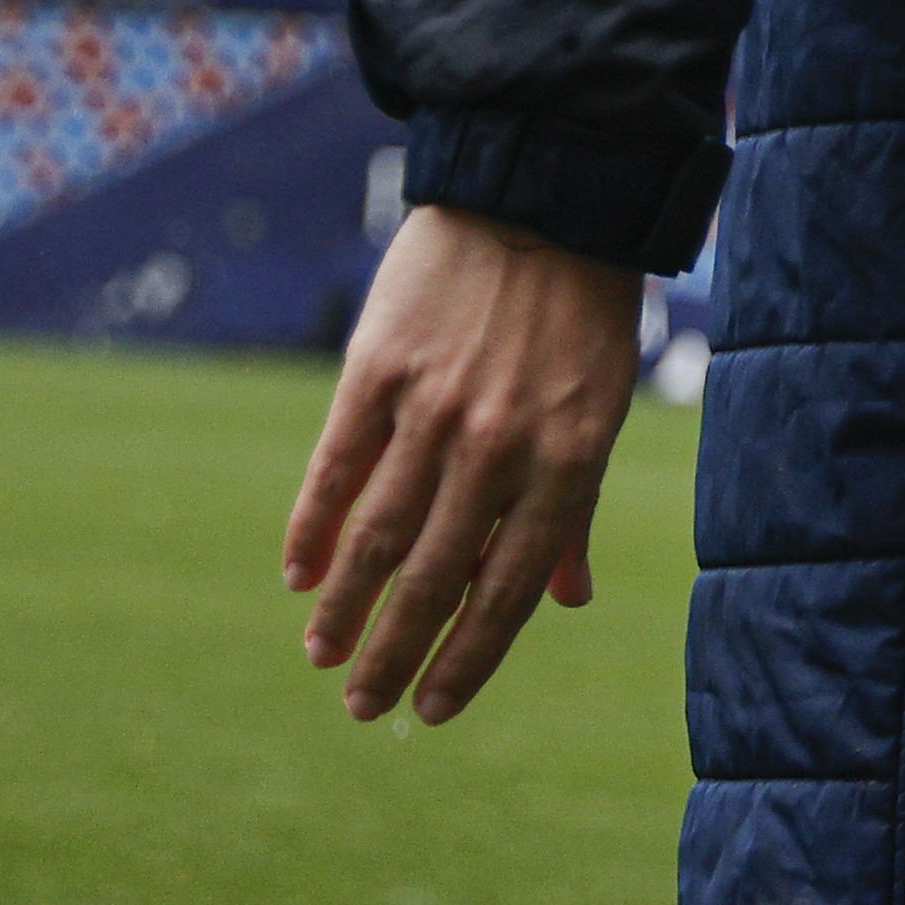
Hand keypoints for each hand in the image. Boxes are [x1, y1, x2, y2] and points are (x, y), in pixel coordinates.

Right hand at [282, 202, 642, 725]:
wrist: (545, 195)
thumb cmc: (585, 310)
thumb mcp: (605, 407)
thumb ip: (578, 507)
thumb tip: (568, 600)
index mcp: (570, 458)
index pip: (511, 590)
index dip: (469, 658)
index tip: (433, 709)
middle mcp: (501, 444)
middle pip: (434, 578)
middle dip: (395, 654)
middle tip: (362, 705)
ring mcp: (436, 408)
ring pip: (375, 538)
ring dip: (344, 610)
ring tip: (321, 656)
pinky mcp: (380, 371)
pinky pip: (335, 470)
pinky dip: (312, 530)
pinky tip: (299, 577)